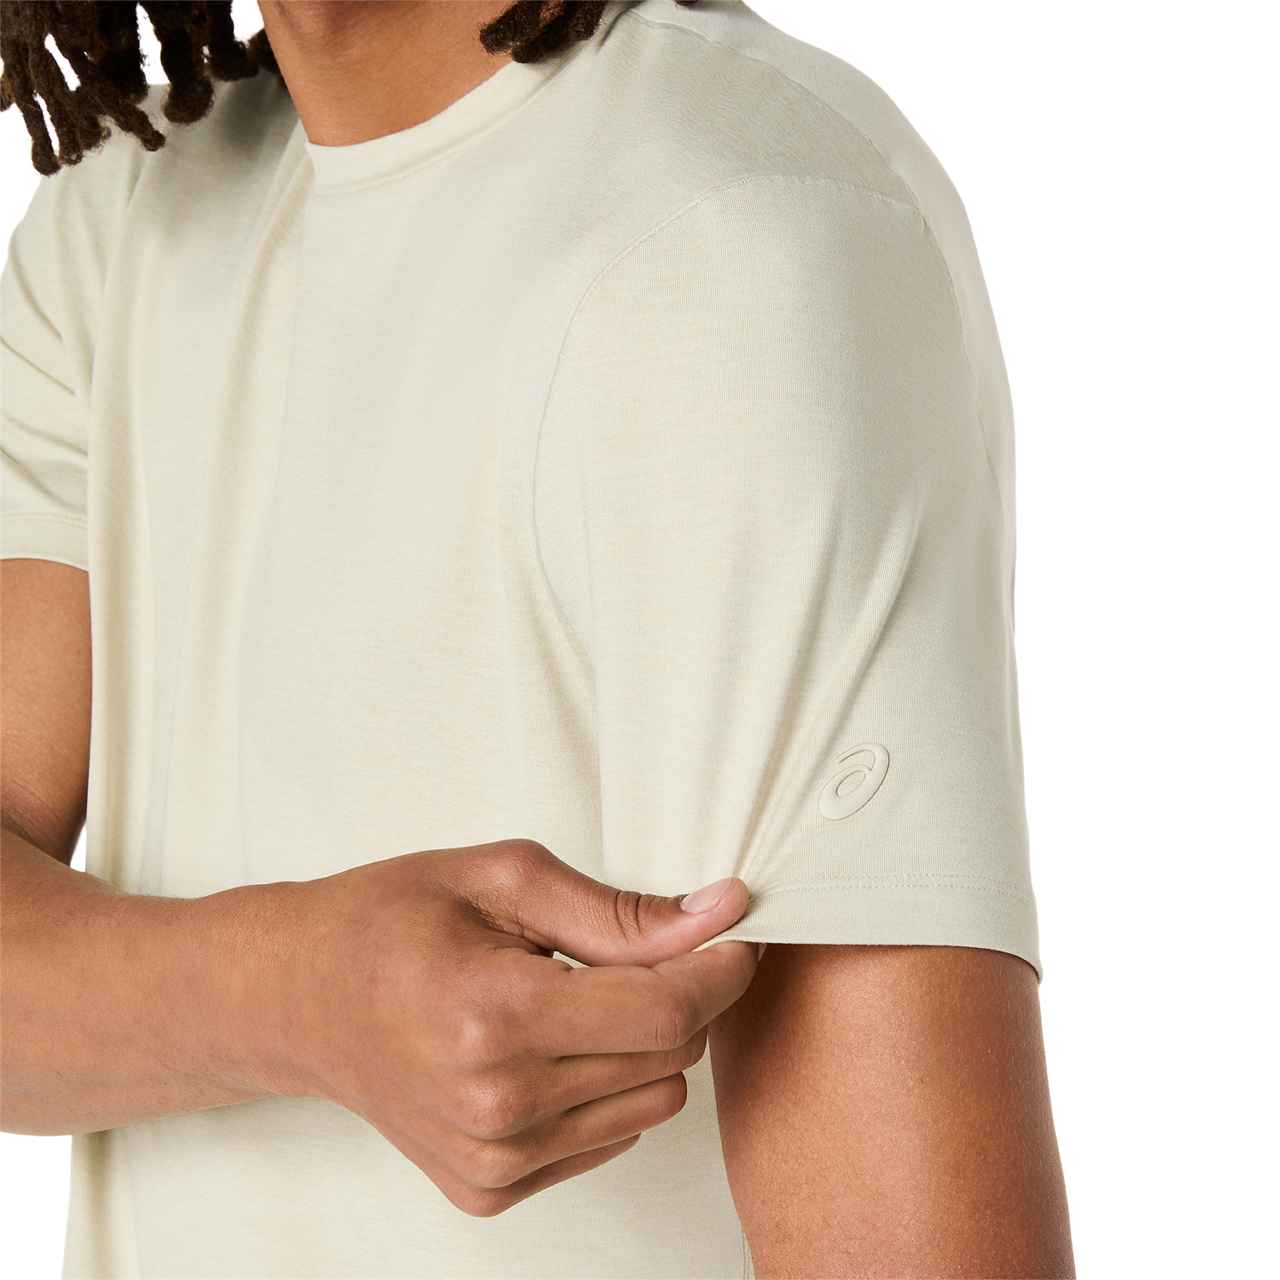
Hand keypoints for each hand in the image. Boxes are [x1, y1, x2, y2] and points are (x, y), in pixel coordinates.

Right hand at [244, 839, 758, 1215]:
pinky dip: (604, 1087)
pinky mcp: (490, 1189)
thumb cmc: (388, 920)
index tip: (736, 930)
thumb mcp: (501, 878)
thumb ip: (616, 909)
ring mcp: (493, 1159)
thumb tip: (716, 912)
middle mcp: (497, 1104)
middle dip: (682, 993)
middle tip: (644, 946)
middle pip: (671, 1057)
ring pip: (652, 1101)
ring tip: (579, 993)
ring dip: (643, 1043)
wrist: (298, 997)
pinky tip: (550, 1045)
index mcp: (496, 1015)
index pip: (667, 1009)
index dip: (723, 966)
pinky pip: (609, 1138)